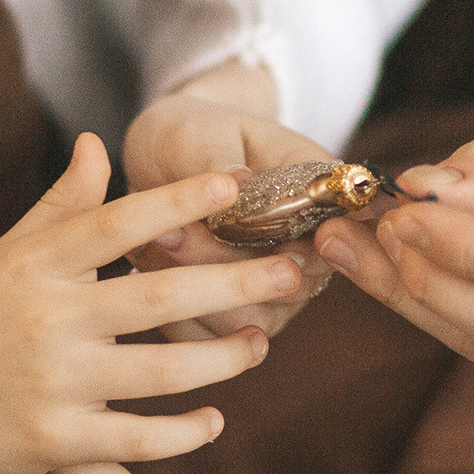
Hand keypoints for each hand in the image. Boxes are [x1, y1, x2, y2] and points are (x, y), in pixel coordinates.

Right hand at [0, 133, 304, 473]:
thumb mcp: (2, 256)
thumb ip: (60, 204)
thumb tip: (100, 142)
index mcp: (34, 264)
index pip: (118, 222)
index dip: (179, 200)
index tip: (236, 184)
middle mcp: (46, 319)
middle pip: (159, 298)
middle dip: (235, 284)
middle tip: (293, 273)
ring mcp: (52, 384)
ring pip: (161, 372)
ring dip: (223, 359)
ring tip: (264, 341)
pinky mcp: (54, 443)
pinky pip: (137, 438)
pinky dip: (183, 431)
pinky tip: (214, 418)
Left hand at [123, 60, 336, 339]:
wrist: (165, 156)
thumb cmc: (192, 134)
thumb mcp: (203, 133)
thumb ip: (219, 161)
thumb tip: (237, 180)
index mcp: (319, 191)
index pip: (332, 234)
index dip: (291, 243)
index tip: (232, 227)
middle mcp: (307, 247)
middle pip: (289, 286)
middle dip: (222, 265)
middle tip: (168, 233)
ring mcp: (276, 289)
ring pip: (248, 320)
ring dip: (192, 291)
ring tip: (146, 246)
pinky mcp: (237, 316)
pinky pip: (212, 340)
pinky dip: (172, 315)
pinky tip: (140, 273)